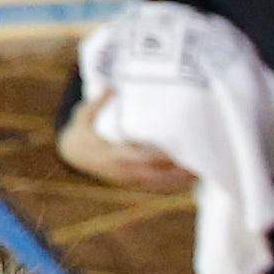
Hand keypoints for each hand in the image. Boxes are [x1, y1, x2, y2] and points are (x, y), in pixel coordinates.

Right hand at [57, 94, 196, 192]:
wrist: (73, 153)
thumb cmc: (82, 131)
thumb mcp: (83, 115)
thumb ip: (98, 103)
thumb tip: (110, 87)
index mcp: (112, 154)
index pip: (139, 157)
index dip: (158, 156)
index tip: (176, 150)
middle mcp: (121, 169)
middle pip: (153, 173)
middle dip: (175, 170)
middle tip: (198, 163)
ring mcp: (126, 177)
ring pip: (156, 183)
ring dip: (177, 180)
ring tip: (200, 173)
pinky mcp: (131, 181)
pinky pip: (154, 186)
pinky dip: (171, 185)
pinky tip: (188, 180)